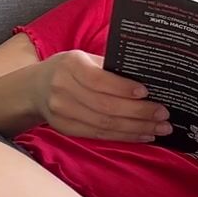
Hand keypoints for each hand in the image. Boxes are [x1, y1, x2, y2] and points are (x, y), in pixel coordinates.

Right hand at [29, 50, 170, 141]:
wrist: (34, 88)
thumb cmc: (69, 70)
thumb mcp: (84, 59)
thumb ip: (109, 68)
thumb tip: (149, 79)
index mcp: (70, 64)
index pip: (98, 79)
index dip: (123, 88)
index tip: (146, 93)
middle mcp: (62, 88)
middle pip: (105, 106)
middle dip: (138, 112)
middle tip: (163, 115)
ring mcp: (61, 111)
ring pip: (104, 124)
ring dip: (135, 128)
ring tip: (159, 129)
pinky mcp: (64, 129)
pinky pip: (98, 135)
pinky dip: (123, 137)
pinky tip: (141, 135)